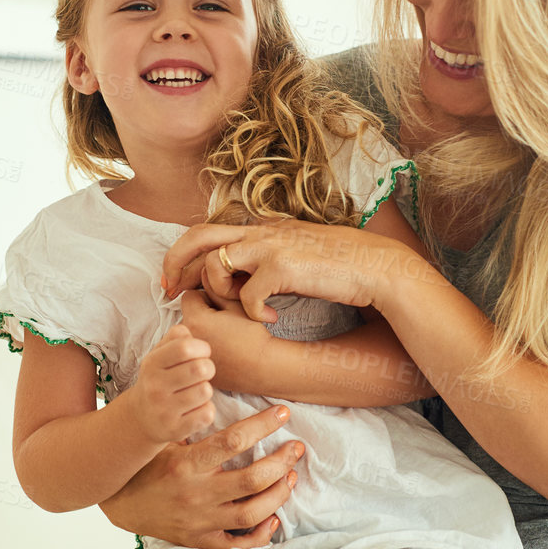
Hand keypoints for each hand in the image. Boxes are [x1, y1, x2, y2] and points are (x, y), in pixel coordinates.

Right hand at [99, 405, 305, 548]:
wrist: (118, 503)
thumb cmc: (146, 465)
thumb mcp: (164, 440)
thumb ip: (193, 425)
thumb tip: (226, 402)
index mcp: (186, 464)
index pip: (233, 440)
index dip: (264, 424)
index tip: (283, 412)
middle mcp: (195, 494)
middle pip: (252, 479)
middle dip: (282, 461)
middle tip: (296, 448)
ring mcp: (199, 521)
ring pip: (252, 513)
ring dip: (279, 495)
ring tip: (290, 478)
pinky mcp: (200, 540)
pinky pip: (237, 545)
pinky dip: (260, 534)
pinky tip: (274, 518)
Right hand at [124, 323, 214, 443]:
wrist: (141, 418)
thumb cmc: (159, 379)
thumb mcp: (159, 354)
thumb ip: (176, 337)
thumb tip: (190, 333)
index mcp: (151, 364)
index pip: (184, 347)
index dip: (201, 347)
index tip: (202, 353)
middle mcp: (154, 387)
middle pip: (200, 369)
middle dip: (209, 368)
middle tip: (203, 372)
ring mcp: (163, 410)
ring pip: (206, 391)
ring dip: (206, 390)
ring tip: (195, 391)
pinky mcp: (175, 430)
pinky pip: (207, 414)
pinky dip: (206, 410)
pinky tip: (195, 409)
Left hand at [159, 220, 429, 324]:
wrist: (378, 267)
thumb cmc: (343, 266)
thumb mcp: (299, 253)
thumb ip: (270, 257)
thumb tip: (247, 275)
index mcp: (264, 228)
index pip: (208, 231)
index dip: (183, 256)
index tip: (175, 282)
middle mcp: (262, 231)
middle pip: (197, 237)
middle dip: (176, 264)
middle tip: (170, 292)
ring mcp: (271, 245)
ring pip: (215, 266)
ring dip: (220, 294)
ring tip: (241, 311)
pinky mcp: (283, 266)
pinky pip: (247, 294)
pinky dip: (252, 312)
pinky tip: (271, 320)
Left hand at [176, 288, 269, 391]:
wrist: (262, 367)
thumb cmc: (252, 335)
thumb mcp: (236, 304)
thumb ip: (216, 287)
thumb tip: (203, 274)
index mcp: (195, 319)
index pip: (190, 296)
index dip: (205, 297)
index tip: (220, 305)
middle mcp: (187, 337)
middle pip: (187, 315)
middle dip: (200, 314)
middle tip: (223, 322)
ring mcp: (188, 355)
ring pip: (189, 332)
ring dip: (200, 330)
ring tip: (222, 337)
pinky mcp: (193, 367)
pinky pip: (192, 351)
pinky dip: (201, 348)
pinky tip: (220, 351)